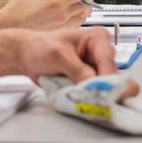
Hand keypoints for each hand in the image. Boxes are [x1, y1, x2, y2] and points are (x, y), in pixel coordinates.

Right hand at [1, 0, 99, 29]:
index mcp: (57, 1)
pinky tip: (79, 12)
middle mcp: (63, 15)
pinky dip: (82, 16)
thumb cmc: (16, 9)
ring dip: (88, 5)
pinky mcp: (60, 33)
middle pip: (87, 3)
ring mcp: (63, 25)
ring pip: (84, 15)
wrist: (9, 26)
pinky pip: (78, 24)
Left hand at [18, 27, 139, 100]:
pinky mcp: (90, 84)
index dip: (107, 81)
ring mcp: (97, 71)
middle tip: (92, 100)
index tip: (100, 95)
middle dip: (105, 92)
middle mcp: (101, 55)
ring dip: (95, 98)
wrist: (26, 56)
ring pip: (109, 91)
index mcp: (97, 39)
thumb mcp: (58, 55)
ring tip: (80, 100)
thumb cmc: (39, 47)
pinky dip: (89, 102)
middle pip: (115, 80)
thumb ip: (77, 69)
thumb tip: (93, 84)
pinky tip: (80, 103)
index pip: (110, 63)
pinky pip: (97, 97)